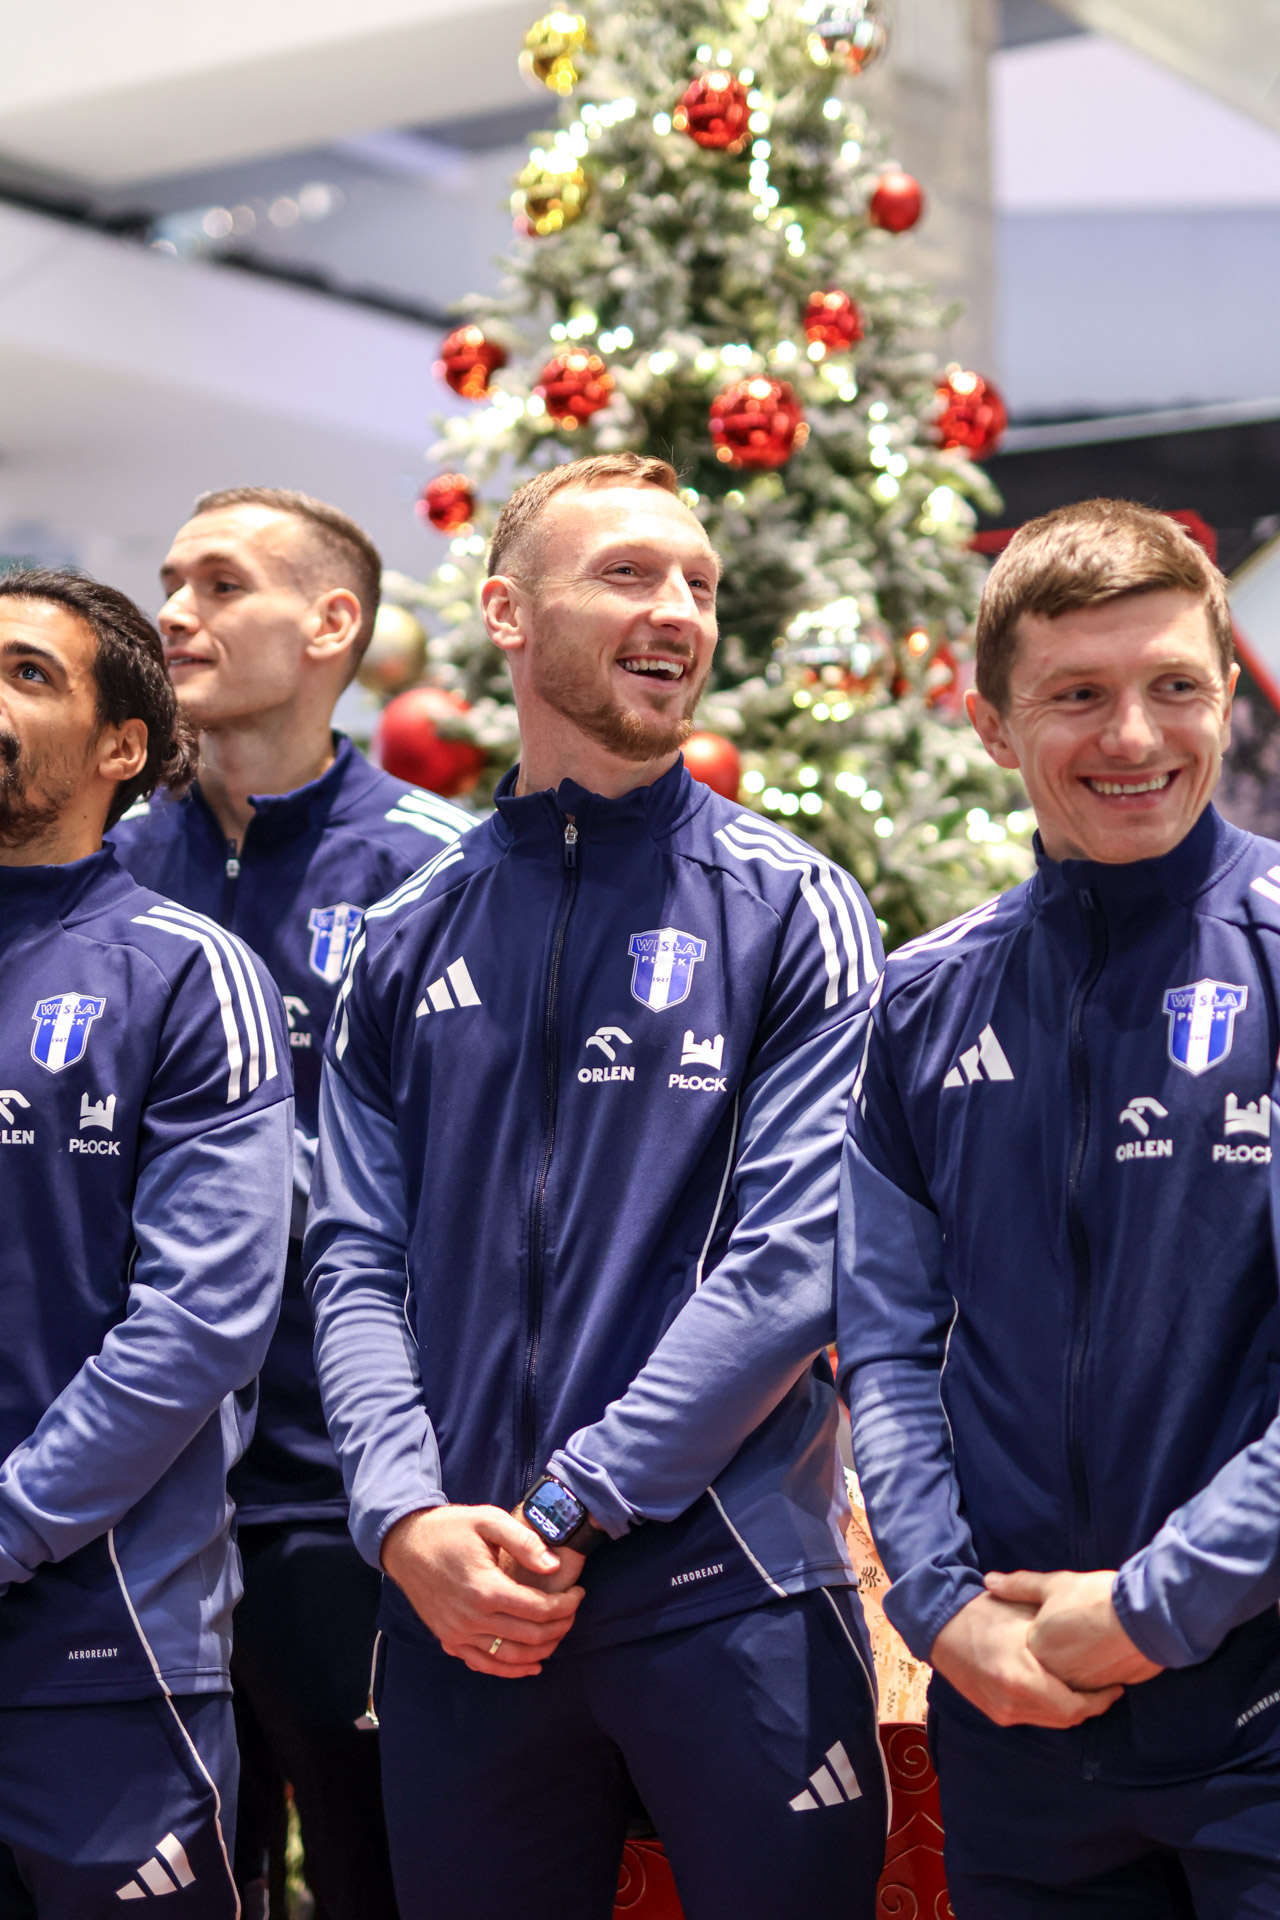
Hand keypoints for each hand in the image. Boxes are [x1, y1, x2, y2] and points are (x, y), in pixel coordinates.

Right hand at [380, 1506, 583, 1677]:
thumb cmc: (449, 1529)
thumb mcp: (488, 1520)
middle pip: (530, 1636)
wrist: (406, 1544)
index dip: (566, 1605)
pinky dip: (511, 1670)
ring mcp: (458, 1633)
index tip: (579, 1594)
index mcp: (485, 1589)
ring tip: (559, 1635)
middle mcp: (471, 1619)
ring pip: (510, 1657)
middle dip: (560, 1627)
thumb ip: (524, 1541)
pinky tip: (531, 1665)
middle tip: (573, 1612)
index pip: (539, 1609)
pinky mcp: (448, 1640)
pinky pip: (484, 1664)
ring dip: (541, 1651)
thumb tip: (554, 1566)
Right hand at [930, 1591, 1124, 1728]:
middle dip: (1090, 1706)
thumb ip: (1054, 1627)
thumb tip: (1095, 1630)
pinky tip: (1060, 1689)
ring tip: (1088, 1689)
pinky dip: (1051, 1707)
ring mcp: (1002, 1712)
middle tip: (1107, 1688)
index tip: (1116, 1685)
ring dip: (1071, 1708)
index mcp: (1020, 1679)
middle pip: (1065, 1719)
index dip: (1100, 1700)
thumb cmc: (983, 1613)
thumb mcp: (1022, 1612)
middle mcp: (1012, 1704)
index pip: (1073, 1707)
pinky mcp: (996, 1713)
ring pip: (1050, 1721)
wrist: (939, 1627)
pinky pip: (1034, 1717)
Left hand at [985, 1568, 1162, 1690]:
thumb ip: (1018, 1586)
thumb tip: (989, 1581)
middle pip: (1048, 1670)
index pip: (1026, 1650)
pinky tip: (1103, 1654)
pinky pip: (1093, 1686)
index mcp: (1036, 1649)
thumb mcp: (1052, 1585)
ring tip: (1087, 1642)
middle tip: (1071, 1633)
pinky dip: (1094, 1676)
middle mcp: (1055, 1674)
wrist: (1143, 1617)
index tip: (1050, 1622)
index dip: (1037, 1634)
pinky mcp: (1106, 1688)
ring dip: (1075, 1669)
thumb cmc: (1094, 1597)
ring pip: (1071, 1681)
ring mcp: (1082, 1685)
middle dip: (1055, 1656)